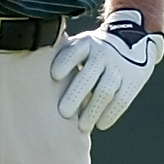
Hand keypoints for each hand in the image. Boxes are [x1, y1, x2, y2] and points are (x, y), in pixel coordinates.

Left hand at [49, 8, 163, 132]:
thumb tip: (30, 77)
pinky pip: (122, 100)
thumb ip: (62, 56)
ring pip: (105, 90)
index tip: (54, 76)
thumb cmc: (92, 50)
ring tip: (82, 126)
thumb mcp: (79, 44)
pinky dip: (111, 114)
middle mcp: (103, 53)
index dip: (65, 63)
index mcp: (86, 43)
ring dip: (93, 110)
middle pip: (89, 75)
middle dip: (76, 94)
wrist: (132, 37)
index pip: (74, 51)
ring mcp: (119, 67)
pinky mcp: (133, 79)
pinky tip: (100, 125)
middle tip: (63, 113)